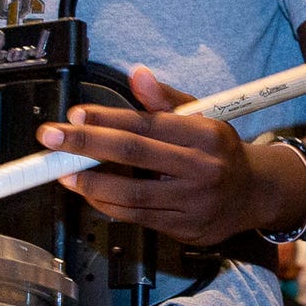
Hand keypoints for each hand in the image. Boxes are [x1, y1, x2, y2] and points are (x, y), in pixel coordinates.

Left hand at [41, 66, 299, 246]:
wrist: (254, 195)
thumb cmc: (219, 151)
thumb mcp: (203, 117)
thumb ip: (166, 99)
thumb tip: (137, 75)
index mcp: (206, 135)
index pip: (148, 125)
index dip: (108, 119)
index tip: (75, 114)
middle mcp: (202, 170)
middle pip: (135, 155)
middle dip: (87, 145)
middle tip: (52, 137)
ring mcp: (194, 204)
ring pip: (132, 195)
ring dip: (92, 183)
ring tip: (64, 171)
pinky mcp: (185, 230)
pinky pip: (138, 218)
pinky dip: (109, 205)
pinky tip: (89, 192)